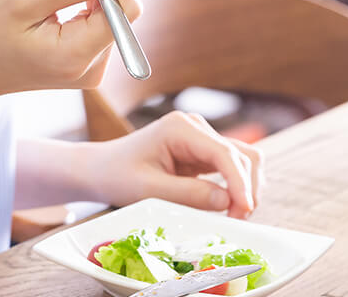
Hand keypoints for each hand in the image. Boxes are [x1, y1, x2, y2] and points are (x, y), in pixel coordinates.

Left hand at [85, 111, 263, 219]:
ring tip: (235, 216)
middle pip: (242, 155)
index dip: (240, 182)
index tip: (245, 210)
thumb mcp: (149, 190)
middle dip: (246, 188)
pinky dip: (237, 188)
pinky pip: (231, 169)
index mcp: (181, 128)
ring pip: (243, 160)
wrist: (102, 169)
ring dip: (245, 188)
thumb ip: (189, 195)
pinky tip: (229, 208)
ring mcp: (201, 139)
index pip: (224, 153)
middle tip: (237, 221)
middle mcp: (196, 127)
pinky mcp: (203, 153)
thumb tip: (229, 201)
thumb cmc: (118, 175)